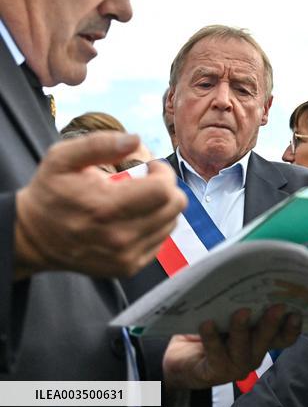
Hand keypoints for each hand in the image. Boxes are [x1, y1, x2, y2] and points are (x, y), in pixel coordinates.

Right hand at [14, 132, 186, 278]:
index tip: (150, 166)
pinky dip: (155, 224)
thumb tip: (135, 139)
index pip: (163, 190)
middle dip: (166, 187)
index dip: (164, 172)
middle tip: (147, 181)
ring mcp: (125, 256)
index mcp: (105, 208)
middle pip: (174, 207)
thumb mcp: (62, 159)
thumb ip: (99, 144)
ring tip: (138, 199)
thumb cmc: (50, 193)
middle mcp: (119, 237)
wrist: (34, 237)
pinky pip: (161, 239)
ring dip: (162, 206)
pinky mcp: (128, 267)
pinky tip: (134, 216)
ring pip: (171, 222)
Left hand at [162, 305, 301, 389]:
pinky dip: (211, 337)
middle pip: (266, 341)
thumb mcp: (228, 313)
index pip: (284, 337)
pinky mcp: (213, 372)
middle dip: (272, 323)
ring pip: (242, 348)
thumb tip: (248, 267)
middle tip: (277, 307)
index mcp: (260, 340)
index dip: (293, 327)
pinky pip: (215, 354)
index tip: (297, 312)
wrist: (179, 357)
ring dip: (242, 329)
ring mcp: (234, 366)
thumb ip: (240, 300)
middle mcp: (252, 355)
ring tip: (241, 313)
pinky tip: (207, 323)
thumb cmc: (209, 329)